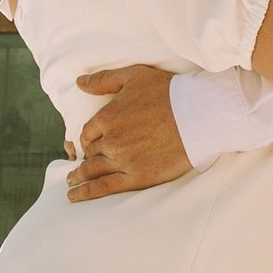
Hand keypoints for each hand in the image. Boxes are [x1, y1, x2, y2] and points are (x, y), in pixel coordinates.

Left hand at [68, 64, 192, 201]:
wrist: (200, 115)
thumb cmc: (169, 92)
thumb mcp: (134, 76)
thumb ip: (104, 80)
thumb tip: (79, 82)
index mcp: (107, 117)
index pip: (87, 133)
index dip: (88, 139)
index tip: (90, 144)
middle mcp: (111, 140)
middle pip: (91, 153)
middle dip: (87, 158)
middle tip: (82, 166)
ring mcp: (123, 160)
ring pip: (92, 171)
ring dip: (78, 177)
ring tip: (71, 184)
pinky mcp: (137, 177)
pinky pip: (104, 188)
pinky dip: (86, 193)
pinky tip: (75, 196)